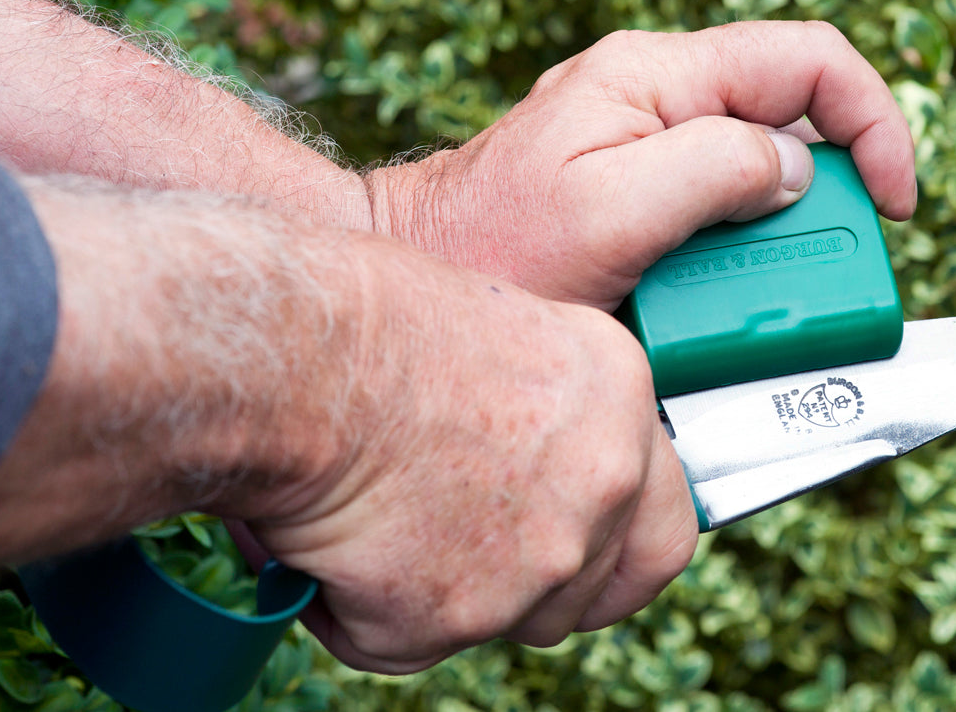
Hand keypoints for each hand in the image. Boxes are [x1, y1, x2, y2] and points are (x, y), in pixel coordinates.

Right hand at [213, 237, 695, 673]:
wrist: (291, 357)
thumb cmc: (357, 313)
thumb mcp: (486, 324)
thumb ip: (532, 405)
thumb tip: (502, 453)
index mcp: (616, 392)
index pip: (664, 520)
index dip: (611, 546)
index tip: (570, 547)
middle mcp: (600, 484)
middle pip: (582, 591)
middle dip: (518, 585)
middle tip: (446, 552)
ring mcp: (534, 562)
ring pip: (493, 623)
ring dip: (434, 595)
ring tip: (360, 524)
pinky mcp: (452, 618)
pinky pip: (396, 643)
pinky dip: (350, 609)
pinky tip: (316, 545)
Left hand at [365, 21, 917, 310]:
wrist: (406, 285)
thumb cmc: (487, 248)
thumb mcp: (609, 209)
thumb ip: (712, 170)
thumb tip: (795, 169)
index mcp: (655, 76)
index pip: (807, 60)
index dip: (873, 122)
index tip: (892, 203)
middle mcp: (653, 102)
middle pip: (790, 131)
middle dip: (816, 213)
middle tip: (807, 284)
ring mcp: (639, 155)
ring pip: (753, 192)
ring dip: (762, 260)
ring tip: (726, 313)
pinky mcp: (627, 207)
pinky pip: (706, 232)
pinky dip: (717, 278)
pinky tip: (690, 318)